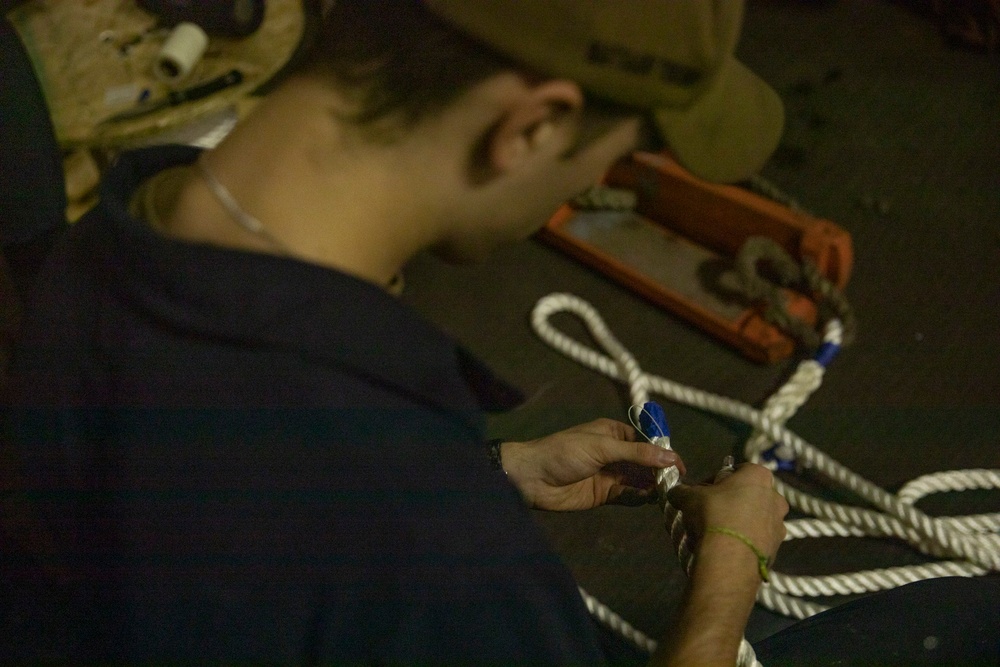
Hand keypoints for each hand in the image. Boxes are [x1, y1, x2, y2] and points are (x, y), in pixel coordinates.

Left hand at [499, 419, 684, 510]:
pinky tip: (652, 501)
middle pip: (646, 462)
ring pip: (640, 480)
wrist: (532, 479)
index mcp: (613, 433)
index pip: (646, 440)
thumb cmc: (564, 453)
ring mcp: (610, 474)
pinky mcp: (605, 494)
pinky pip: (629, 496)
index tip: (679, 465)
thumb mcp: (602, 447)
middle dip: (661, 471)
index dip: (663, 451)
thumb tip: (670, 457)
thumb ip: (636, 454)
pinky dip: (641, 498)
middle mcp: (615, 453)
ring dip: (654, 486)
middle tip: (678, 484)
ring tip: (670, 494)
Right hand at [666, 463, 787, 563]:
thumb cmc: (713, 514)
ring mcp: (779, 524)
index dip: (715, 481)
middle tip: (708, 513)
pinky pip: (755, 540)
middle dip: (729, 503)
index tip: (702, 492)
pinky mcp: (777, 548)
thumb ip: (682, 491)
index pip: (736, 471)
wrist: (730, 557)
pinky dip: (742, 542)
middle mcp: (775, 497)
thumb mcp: (689, 497)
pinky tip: (725, 548)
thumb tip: (675, 492)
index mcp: (759, 476)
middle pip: (747, 496)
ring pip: (753, 519)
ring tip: (714, 535)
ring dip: (736, 524)